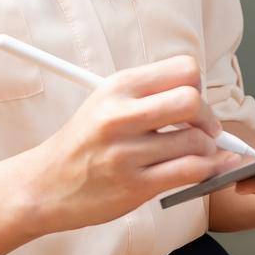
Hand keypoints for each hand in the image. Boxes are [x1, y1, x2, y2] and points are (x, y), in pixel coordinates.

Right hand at [23, 53, 240, 234]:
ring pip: (196, 141)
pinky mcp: (135, 185)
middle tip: (206, 130)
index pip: (183, 69)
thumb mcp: (107, 102)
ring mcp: (127, 152)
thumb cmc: (83, 142)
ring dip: (208, 150)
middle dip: (209, 118)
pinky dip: (207, 170)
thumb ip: (149, 95)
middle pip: (192, 101)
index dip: (196, 86)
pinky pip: (189, 172)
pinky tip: (202, 170)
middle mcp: (121, 114)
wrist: (45, 184)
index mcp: (118, 86)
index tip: (193, 103)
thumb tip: (200, 99)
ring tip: (199, 154)